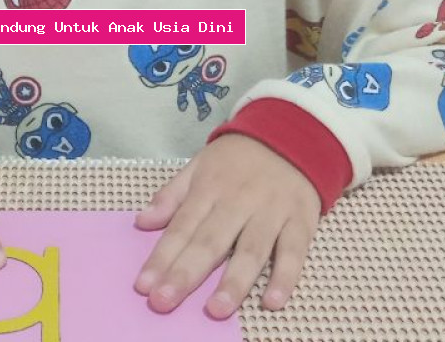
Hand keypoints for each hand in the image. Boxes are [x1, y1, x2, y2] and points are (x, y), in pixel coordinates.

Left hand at [134, 134, 320, 317]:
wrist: (292, 134)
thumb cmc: (238, 158)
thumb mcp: (199, 165)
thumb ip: (171, 195)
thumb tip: (142, 221)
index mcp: (210, 188)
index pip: (181, 227)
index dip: (161, 257)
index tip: (144, 286)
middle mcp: (239, 201)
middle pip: (210, 242)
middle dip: (186, 274)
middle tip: (164, 302)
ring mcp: (272, 212)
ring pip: (251, 250)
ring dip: (234, 282)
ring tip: (216, 310)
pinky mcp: (301, 221)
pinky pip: (293, 252)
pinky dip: (285, 277)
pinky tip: (272, 302)